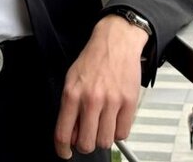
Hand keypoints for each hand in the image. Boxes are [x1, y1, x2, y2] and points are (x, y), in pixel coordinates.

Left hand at [53, 15, 145, 158]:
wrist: (115, 42)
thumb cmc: (93, 59)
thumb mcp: (72, 79)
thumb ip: (70, 107)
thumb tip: (72, 133)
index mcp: (72, 94)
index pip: (63, 134)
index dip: (63, 150)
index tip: (65, 153)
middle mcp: (91, 100)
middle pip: (87, 144)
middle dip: (86, 144)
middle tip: (88, 135)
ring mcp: (111, 102)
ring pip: (105, 141)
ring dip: (103, 137)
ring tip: (102, 124)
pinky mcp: (129, 102)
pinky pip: (123, 133)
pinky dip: (118, 131)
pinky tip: (115, 119)